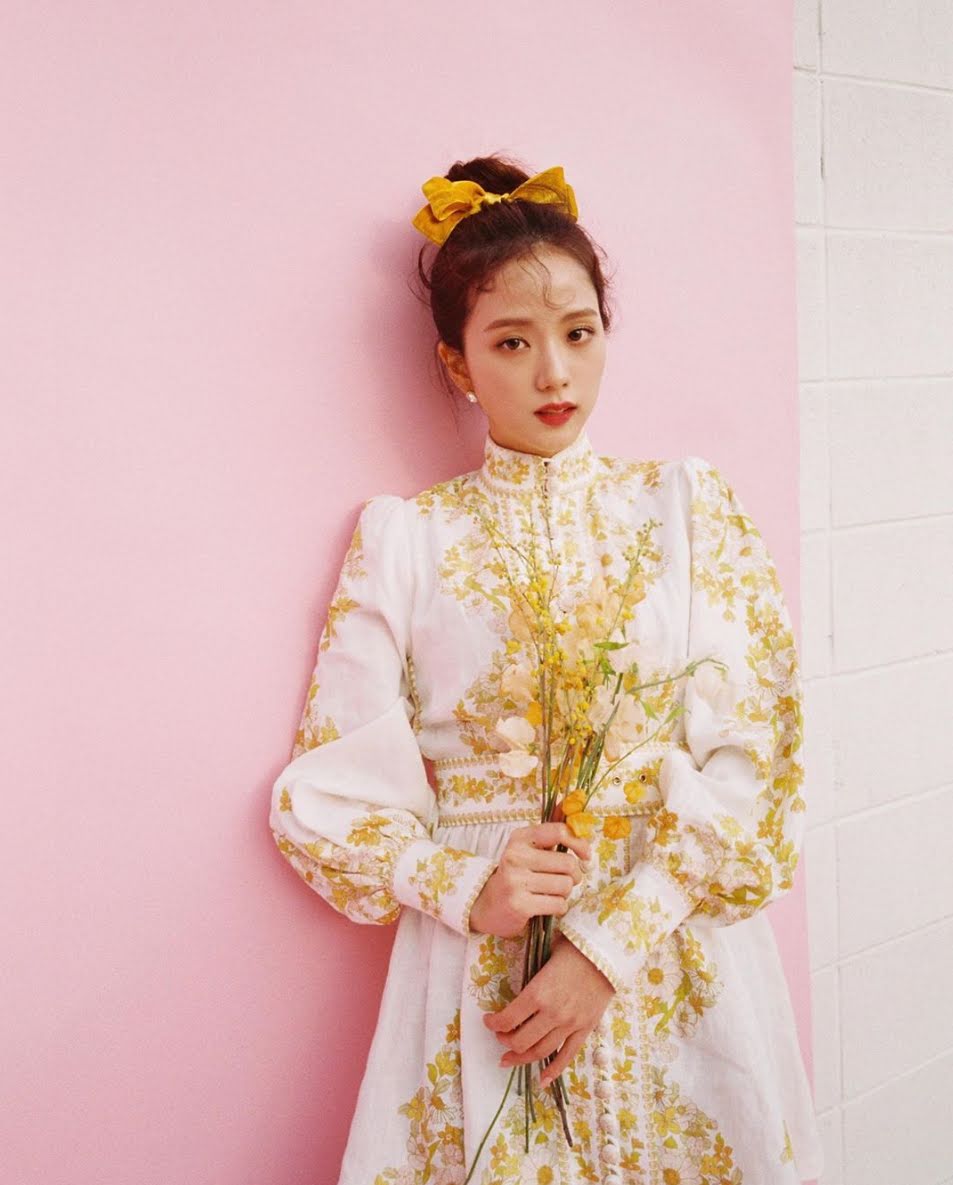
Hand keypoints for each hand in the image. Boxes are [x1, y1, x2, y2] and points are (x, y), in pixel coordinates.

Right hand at [468, 822, 591, 938]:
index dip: (579, 843)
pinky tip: (547, 905)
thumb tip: (572, 812)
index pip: (558, 832)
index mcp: (520, 838)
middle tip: (566, 879)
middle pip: (568, 863)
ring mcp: (516, 880)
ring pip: (565, 885)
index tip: (584, 855)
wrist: (488, 904)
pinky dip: (559, 907)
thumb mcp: (528, 849)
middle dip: (574, 875)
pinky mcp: (520, 904)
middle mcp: (516, 856)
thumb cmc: (517, 874)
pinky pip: (558, 904)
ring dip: (565, 892)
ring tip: (553, 892)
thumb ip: (551, 834)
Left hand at [483, 930, 615, 1087]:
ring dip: (521, 1057)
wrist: (606, 954)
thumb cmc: (572, 949)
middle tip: (499, 1037)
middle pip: (520, 1040)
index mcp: (538, 993)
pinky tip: (541, 1080)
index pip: (507, 1019)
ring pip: (540, 1051)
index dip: (493, 1023)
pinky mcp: (585, 1030)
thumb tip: (516, 987)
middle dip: (505, 1041)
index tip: (489, 1020)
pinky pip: (567, 1056)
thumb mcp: (543, 957)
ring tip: (509, 1059)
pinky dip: (553, 1071)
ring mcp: (570, 1025)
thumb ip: (530, 978)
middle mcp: (552, 1013)